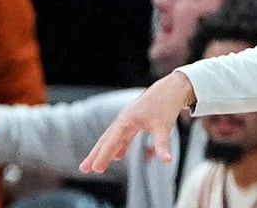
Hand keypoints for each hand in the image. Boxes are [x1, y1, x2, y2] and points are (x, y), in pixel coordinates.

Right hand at [79, 71, 194, 172]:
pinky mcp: (136, 120)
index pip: (111, 141)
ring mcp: (129, 119)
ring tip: (95, 165)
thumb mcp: (164, 126)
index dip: (103, 156)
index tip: (95, 169)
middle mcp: (124, 119)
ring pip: (113, 138)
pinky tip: (118, 155)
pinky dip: (118, 146)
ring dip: (105, 151)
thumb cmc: (166, 104)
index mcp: (126, 120)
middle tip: (83, 169)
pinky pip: (123, 136)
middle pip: (106, 139)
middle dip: (95, 154)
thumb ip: (162, 145)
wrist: (173, 87)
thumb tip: (166, 160)